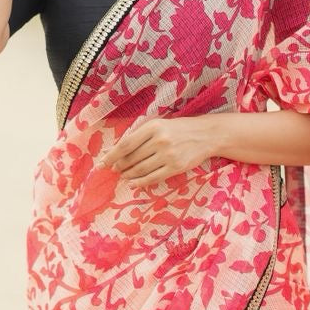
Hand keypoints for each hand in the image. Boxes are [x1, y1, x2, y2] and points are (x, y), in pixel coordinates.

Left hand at [103, 117, 218, 185]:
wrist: (207, 134)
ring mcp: (168, 155)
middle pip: (132, 158)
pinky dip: (140, 182)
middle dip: (119, 166)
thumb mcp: (159, 125)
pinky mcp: (176, 167)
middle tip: (113, 170)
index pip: (126, 143)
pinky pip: (153, 178)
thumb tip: (117, 150)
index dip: (112, 155)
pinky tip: (133, 184)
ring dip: (128, 175)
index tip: (103, 163)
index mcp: (153, 127)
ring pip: (140, 169)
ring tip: (123, 176)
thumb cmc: (180, 129)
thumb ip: (140, 136)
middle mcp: (160, 140)